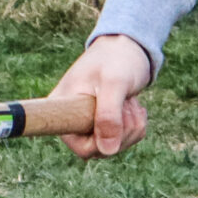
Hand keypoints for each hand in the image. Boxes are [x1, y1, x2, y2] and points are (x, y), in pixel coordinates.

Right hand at [50, 34, 152, 159]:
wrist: (127, 47)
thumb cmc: (116, 59)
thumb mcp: (114, 83)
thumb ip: (109, 115)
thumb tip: (108, 151)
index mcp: (62, 109)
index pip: (79, 145)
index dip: (99, 142)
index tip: (112, 119)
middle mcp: (71, 120)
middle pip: (101, 149)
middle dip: (123, 130)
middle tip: (127, 102)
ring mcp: (88, 125)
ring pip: (115, 146)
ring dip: (131, 126)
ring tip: (128, 100)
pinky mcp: (103, 126)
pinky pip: (124, 140)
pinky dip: (135, 125)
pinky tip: (131, 105)